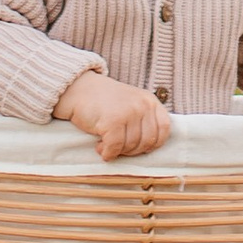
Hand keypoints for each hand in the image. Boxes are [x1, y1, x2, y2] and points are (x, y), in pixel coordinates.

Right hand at [54, 71, 173, 160]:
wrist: (78, 89)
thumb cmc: (103, 101)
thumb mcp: (131, 104)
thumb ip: (143, 120)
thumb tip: (150, 148)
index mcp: (150, 101)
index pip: (164, 129)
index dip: (153, 143)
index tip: (140, 147)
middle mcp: (142, 105)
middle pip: (147, 141)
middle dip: (132, 150)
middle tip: (118, 147)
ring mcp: (128, 112)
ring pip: (131, 146)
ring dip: (117, 151)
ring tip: (105, 144)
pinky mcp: (113, 121)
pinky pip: (115, 147)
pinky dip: (107, 152)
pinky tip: (100, 148)